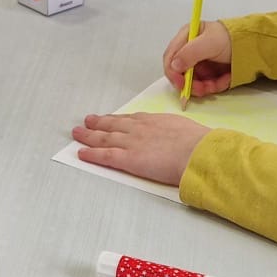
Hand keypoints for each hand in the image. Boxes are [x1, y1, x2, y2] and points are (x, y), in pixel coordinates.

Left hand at [72, 112, 209, 186]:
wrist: (197, 152)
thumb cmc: (198, 143)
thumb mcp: (187, 129)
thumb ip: (176, 132)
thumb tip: (180, 137)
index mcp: (155, 121)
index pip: (131, 119)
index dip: (118, 119)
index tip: (111, 118)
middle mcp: (139, 129)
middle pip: (113, 125)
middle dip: (99, 123)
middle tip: (88, 121)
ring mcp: (131, 143)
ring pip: (104, 138)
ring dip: (89, 136)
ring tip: (78, 133)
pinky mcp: (128, 158)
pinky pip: (104, 155)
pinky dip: (91, 154)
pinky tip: (82, 153)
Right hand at [162, 19, 233, 97]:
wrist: (254, 45)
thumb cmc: (231, 39)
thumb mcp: (209, 43)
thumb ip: (189, 53)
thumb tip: (173, 66)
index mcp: (187, 36)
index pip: (170, 56)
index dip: (172, 72)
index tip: (180, 83)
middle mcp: (191, 50)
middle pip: (180, 72)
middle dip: (190, 83)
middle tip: (200, 90)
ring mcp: (201, 62)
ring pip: (193, 81)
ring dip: (203, 87)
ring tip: (215, 86)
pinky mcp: (210, 72)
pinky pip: (206, 84)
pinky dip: (214, 85)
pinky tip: (225, 80)